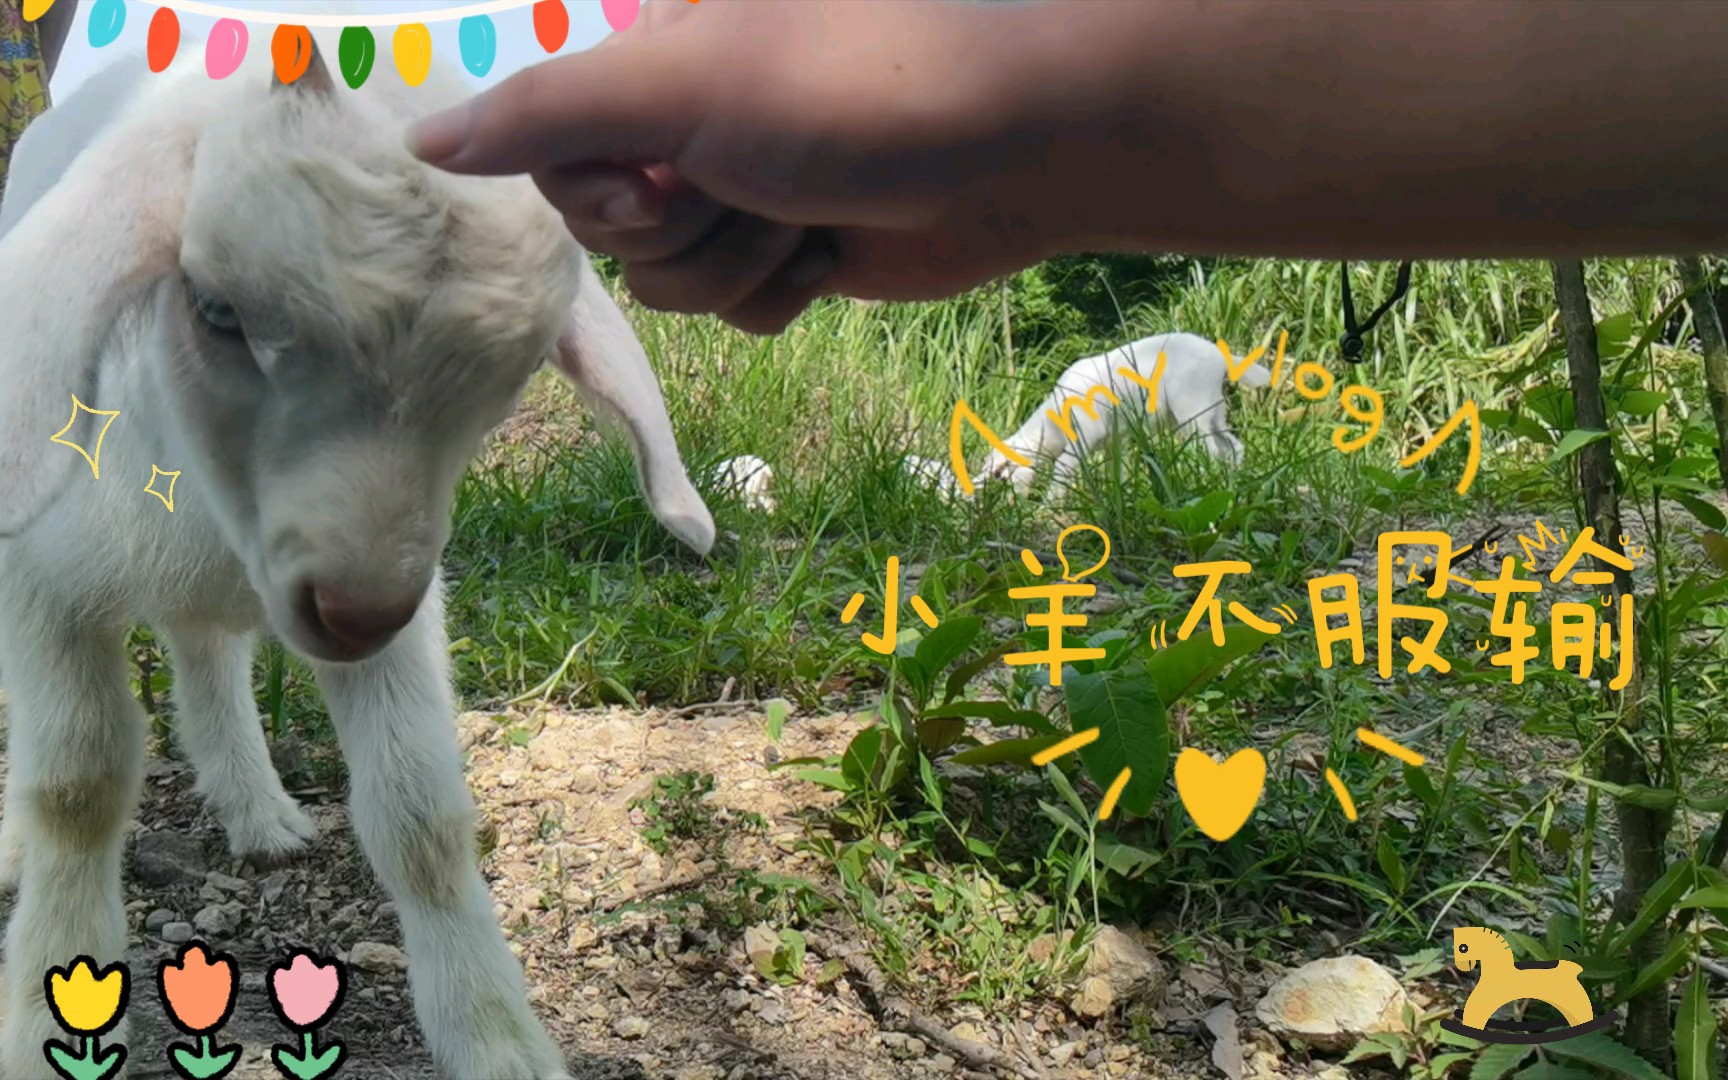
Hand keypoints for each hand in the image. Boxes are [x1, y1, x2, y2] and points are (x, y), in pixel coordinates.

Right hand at [407, 0, 1060, 333]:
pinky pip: (737, 311)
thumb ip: (550, 111)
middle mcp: (687, 123)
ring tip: (808, 215)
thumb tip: (426, 142)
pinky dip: (783, 293)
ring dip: (741, 265)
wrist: (1016, 154)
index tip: (665, 179)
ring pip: (673, 285)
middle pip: (611, 234)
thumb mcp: (685, 84)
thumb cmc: (857, 92)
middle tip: (756, 185)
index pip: (552, 157)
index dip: (602, 195)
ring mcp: (742, 189)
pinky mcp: (791, 251)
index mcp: (653, 60)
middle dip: (687, 232)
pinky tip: (835, 252)